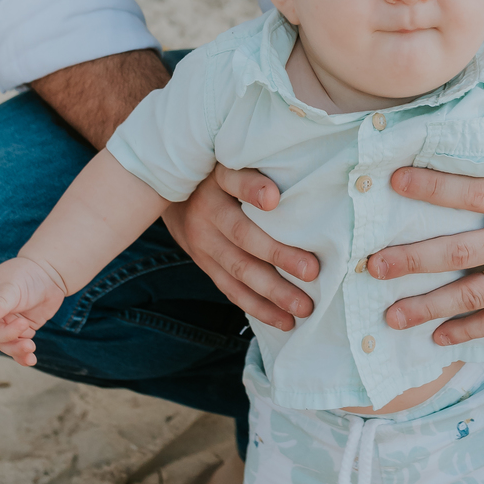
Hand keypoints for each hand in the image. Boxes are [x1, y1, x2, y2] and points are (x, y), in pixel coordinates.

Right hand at [0, 258, 65, 366]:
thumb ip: (0, 301)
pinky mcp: (22, 330)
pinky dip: (23, 355)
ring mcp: (6, 323)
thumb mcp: (12, 286)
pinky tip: (31, 360)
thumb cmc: (27, 274)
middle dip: (6, 334)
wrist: (51, 274)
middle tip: (24, 324)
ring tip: (30, 347)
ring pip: (4, 343)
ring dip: (15, 349)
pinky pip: (18, 346)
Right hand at [162, 165, 319, 329]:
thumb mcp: (235, 163)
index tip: (274, 198)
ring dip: (272, 292)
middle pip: (242, 235)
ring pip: (238, 269)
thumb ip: (257, 171)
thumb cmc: (222, 177)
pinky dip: (258, 307)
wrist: (172, 196)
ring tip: (303, 306)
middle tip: (311, 271)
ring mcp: (203, 242)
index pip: (234, 181)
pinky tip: (284, 320)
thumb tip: (286, 185)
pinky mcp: (206, 265)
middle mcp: (207, 212)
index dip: (252, 189)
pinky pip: (231, 290)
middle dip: (277, 255)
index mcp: (218, 181)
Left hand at [369, 169, 483, 343]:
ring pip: (473, 294)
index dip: (431, 186)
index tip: (392, 181)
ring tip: (392, 315)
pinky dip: (467, 331)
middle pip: (459, 250)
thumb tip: (452, 154)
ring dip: (428, 306)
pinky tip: (438, 338)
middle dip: (411, 260)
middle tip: (372, 267)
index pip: (470, 190)